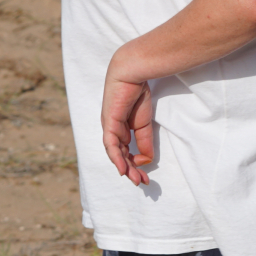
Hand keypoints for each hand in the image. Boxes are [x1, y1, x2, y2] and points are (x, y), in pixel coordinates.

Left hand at [101, 71, 156, 185]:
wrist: (131, 73)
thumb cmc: (137, 93)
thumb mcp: (144, 123)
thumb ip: (144, 140)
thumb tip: (146, 159)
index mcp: (120, 130)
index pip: (126, 152)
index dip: (135, 165)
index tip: (146, 174)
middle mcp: (112, 131)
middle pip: (120, 156)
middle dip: (131, 170)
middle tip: (141, 183)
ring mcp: (109, 128)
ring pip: (116, 154)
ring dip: (126, 167)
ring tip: (134, 179)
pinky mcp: (109, 123)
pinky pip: (111, 145)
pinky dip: (116, 157)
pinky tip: (123, 169)